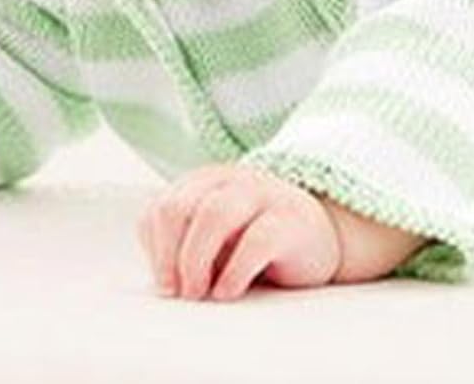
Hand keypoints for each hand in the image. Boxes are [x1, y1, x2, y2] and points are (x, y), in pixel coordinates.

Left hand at [138, 163, 340, 301]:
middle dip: (170, 254)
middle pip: (179, 207)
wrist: (317, 236)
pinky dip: (235, 270)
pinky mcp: (291, 220)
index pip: (160, 208)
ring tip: (197, 294)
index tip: (164, 286)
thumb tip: (164, 284)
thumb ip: (187, 247)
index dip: (155, 248)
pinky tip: (227, 292)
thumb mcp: (216, 241)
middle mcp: (228, 181)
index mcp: (202, 183)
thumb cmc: (255, 243)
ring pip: (213, 214)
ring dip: (195, 259)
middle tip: (178, 293)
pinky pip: (257, 239)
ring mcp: (261, 194)